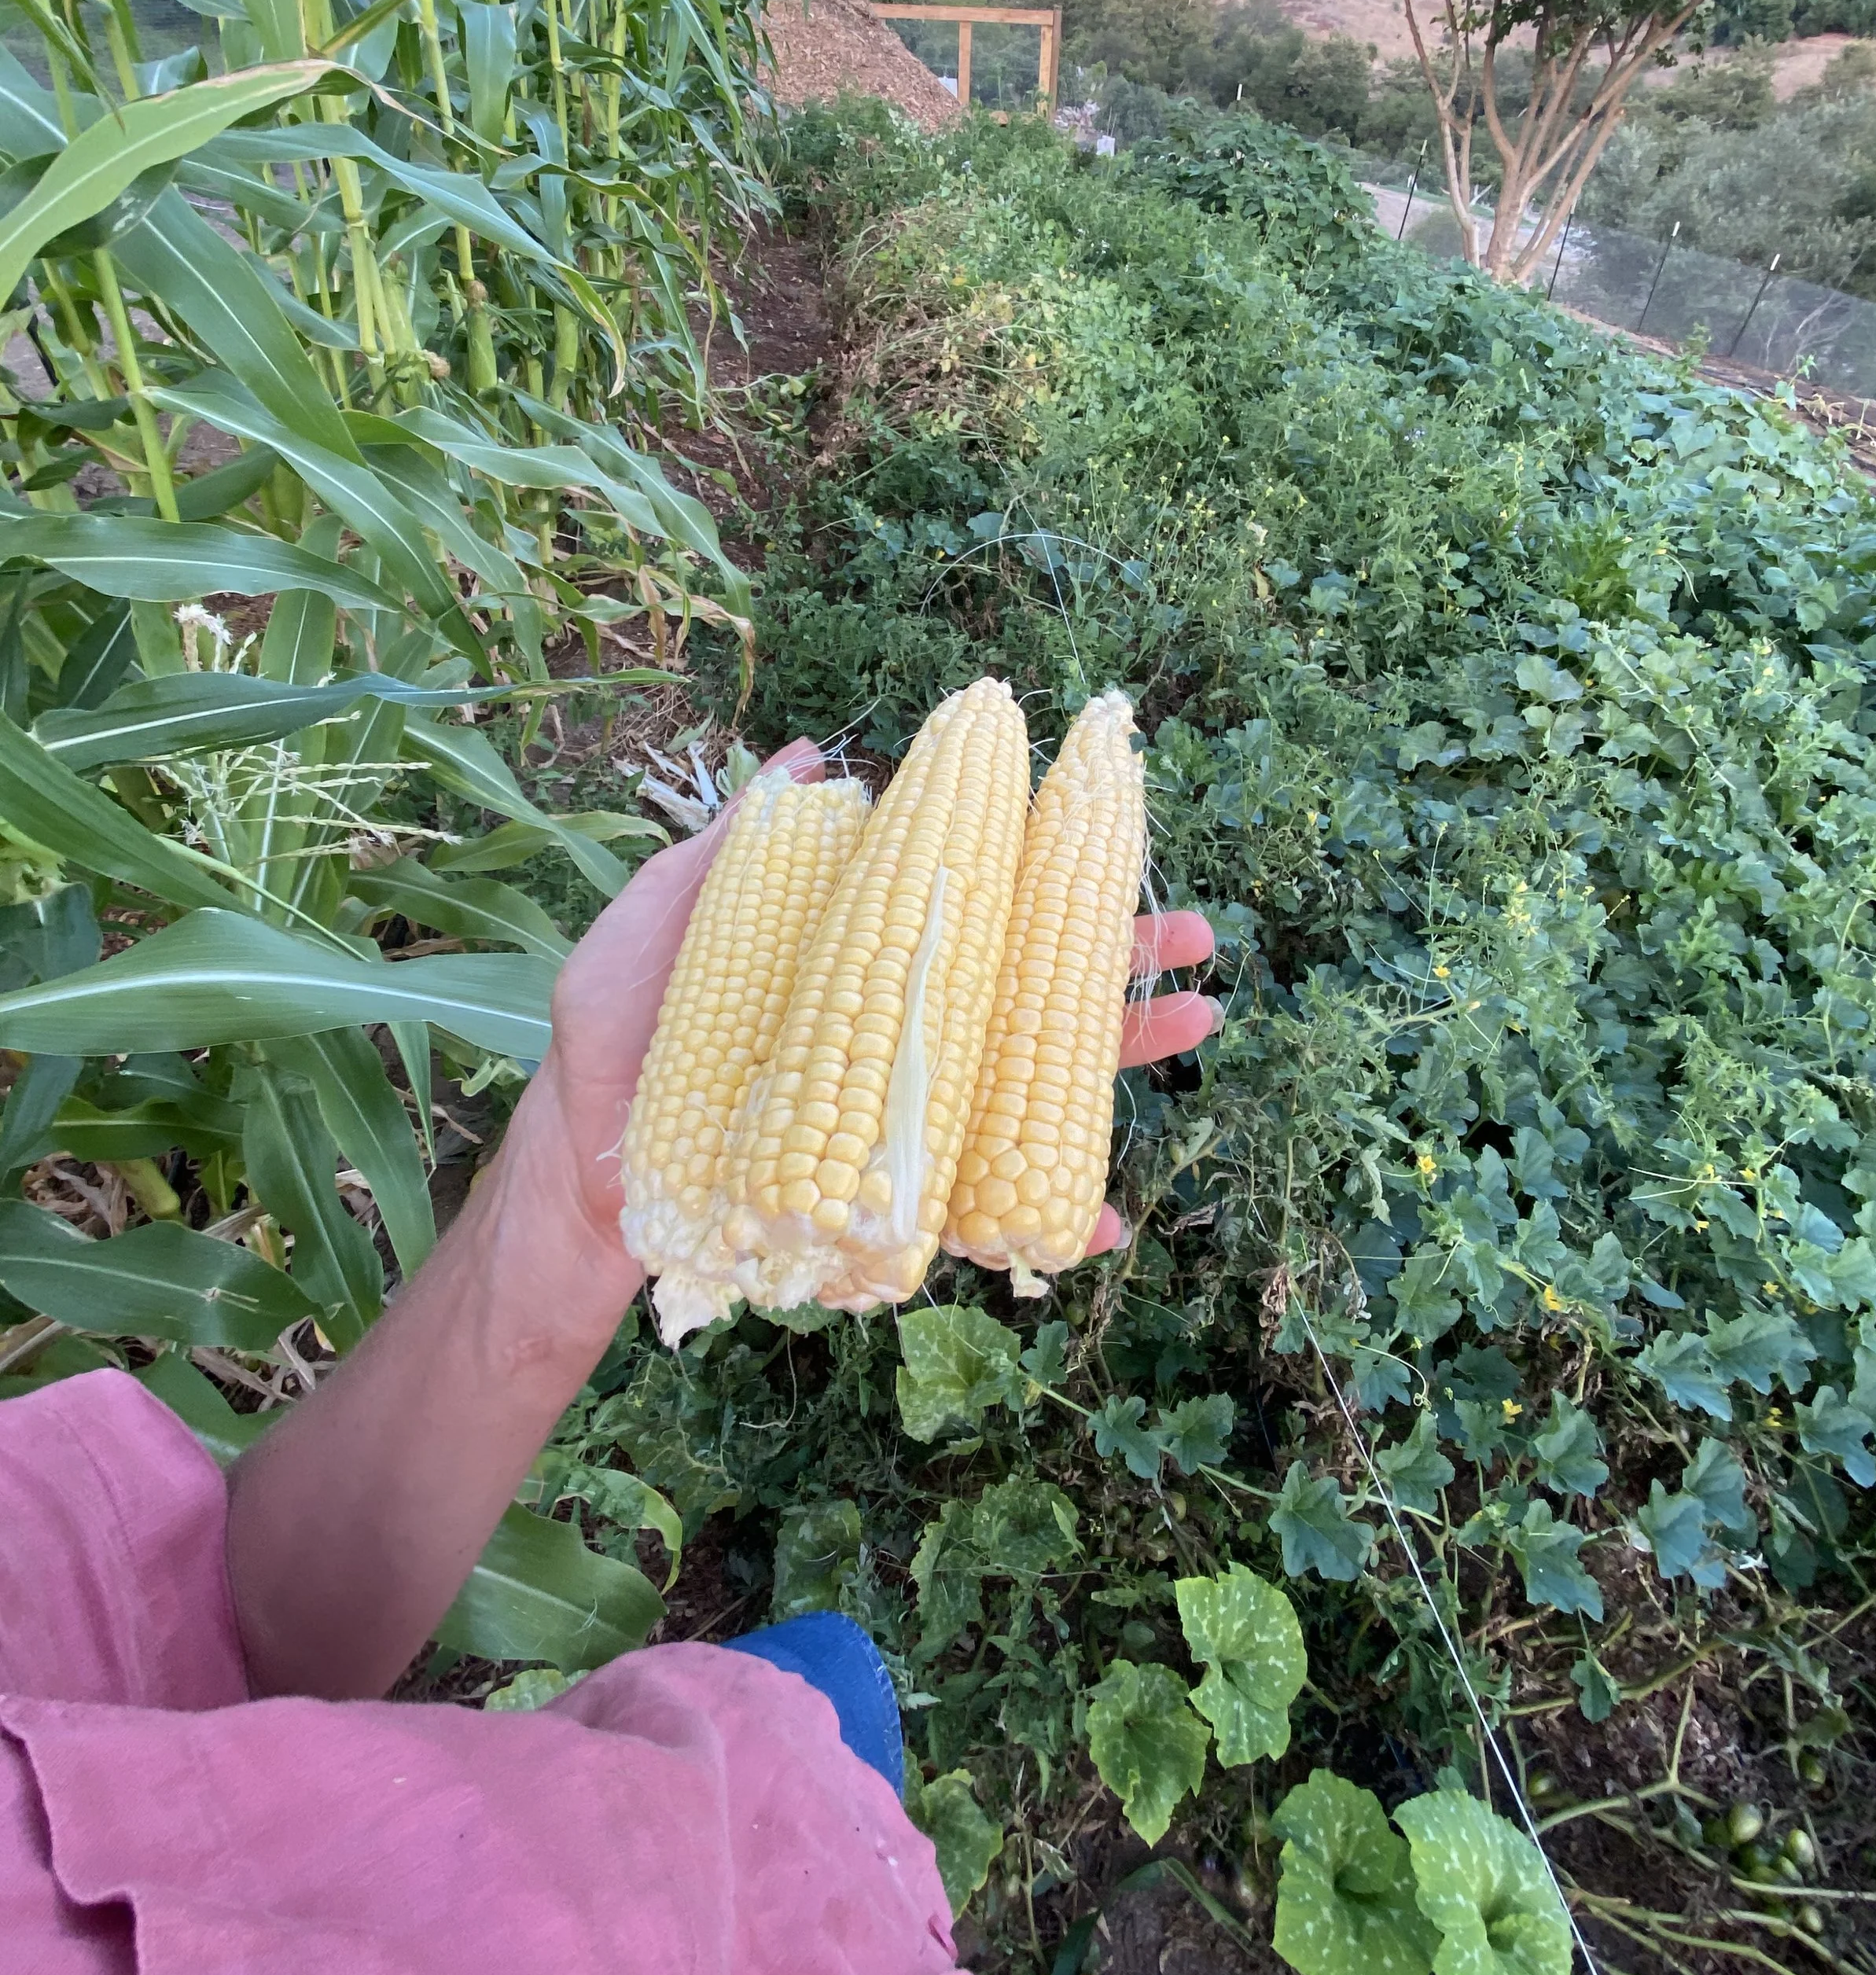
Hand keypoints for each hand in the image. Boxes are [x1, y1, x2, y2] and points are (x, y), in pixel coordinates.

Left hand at [494, 764, 1216, 1326]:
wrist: (579, 1181)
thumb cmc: (611, 1045)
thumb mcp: (659, 924)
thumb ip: (735, 851)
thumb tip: (812, 758)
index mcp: (859, 960)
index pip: (967, 904)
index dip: (1038, 868)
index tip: (1102, 827)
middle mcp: (897, 1031)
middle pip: (1025, 984)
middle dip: (1116, 959)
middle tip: (1193, 934)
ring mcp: (902, 1113)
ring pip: (1034, 1079)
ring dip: (1121, 1055)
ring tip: (1198, 1019)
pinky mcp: (892, 1194)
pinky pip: (987, 1206)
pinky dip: (1053, 1216)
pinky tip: (1104, 1216)